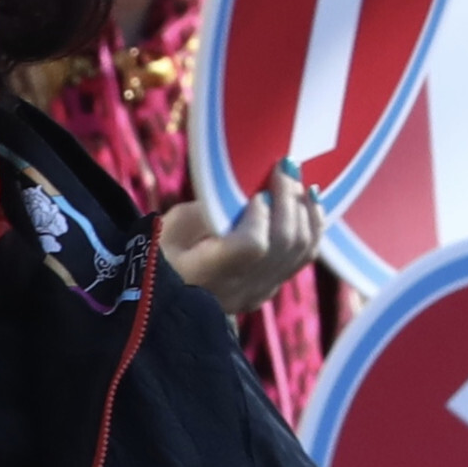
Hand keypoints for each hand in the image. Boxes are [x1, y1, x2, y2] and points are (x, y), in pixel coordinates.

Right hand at [158, 160, 324, 319]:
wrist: (160, 298)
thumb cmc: (157, 254)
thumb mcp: (169, 228)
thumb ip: (207, 211)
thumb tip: (245, 190)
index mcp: (203, 274)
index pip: (252, 246)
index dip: (262, 215)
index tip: (256, 190)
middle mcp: (236, 289)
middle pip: (283, 244)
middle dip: (289, 199)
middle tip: (286, 167)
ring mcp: (257, 293)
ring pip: (300, 251)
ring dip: (305, 211)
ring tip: (299, 182)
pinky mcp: (268, 290)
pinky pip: (301, 259)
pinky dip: (310, 228)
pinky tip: (308, 205)